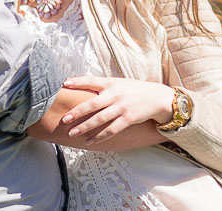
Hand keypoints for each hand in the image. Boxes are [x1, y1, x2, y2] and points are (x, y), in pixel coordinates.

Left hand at [60, 77, 174, 144]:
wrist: (157, 97)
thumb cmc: (134, 90)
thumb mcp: (119, 83)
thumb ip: (103, 86)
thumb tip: (82, 87)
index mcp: (111, 83)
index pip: (92, 81)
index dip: (78, 82)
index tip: (64, 84)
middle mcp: (115, 94)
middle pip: (93, 104)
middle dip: (77, 112)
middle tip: (64, 119)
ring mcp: (122, 107)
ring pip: (100, 119)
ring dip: (84, 127)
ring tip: (72, 133)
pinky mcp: (128, 119)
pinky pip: (111, 130)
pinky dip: (99, 136)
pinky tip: (89, 141)